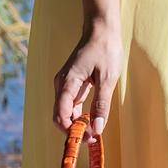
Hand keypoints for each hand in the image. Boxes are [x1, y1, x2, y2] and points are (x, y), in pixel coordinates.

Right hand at [53, 20, 123, 143]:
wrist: (101, 29)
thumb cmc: (105, 50)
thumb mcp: (108, 78)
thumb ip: (101, 104)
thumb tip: (98, 129)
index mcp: (67, 83)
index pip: (61, 115)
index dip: (72, 132)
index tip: (89, 139)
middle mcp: (61, 84)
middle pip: (60, 116)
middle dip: (74, 131)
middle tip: (93, 139)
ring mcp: (65, 83)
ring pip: (65, 111)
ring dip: (77, 124)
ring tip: (94, 132)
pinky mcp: (71, 83)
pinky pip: (71, 104)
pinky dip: (79, 114)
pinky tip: (92, 119)